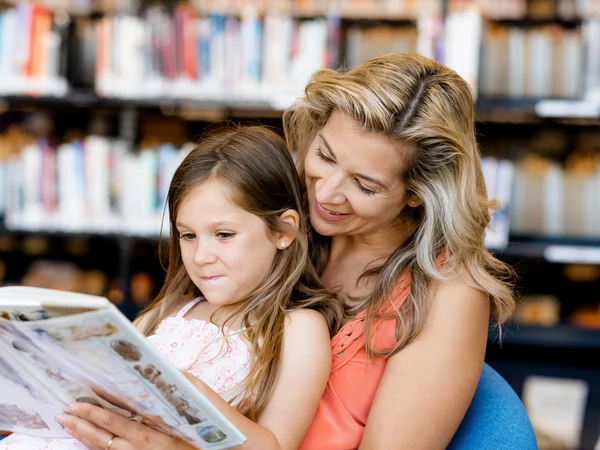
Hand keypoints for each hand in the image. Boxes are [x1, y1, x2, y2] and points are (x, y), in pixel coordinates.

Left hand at [57, 402, 198, 449]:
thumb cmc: (207, 436)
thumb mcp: (196, 409)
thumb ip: (179, 388)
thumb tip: (166, 370)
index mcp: (150, 435)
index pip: (114, 421)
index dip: (93, 412)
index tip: (78, 403)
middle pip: (101, 437)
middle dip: (80, 424)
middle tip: (63, 413)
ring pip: (102, 449)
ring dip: (83, 436)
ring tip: (67, 424)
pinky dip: (94, 447)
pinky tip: (87, 440)